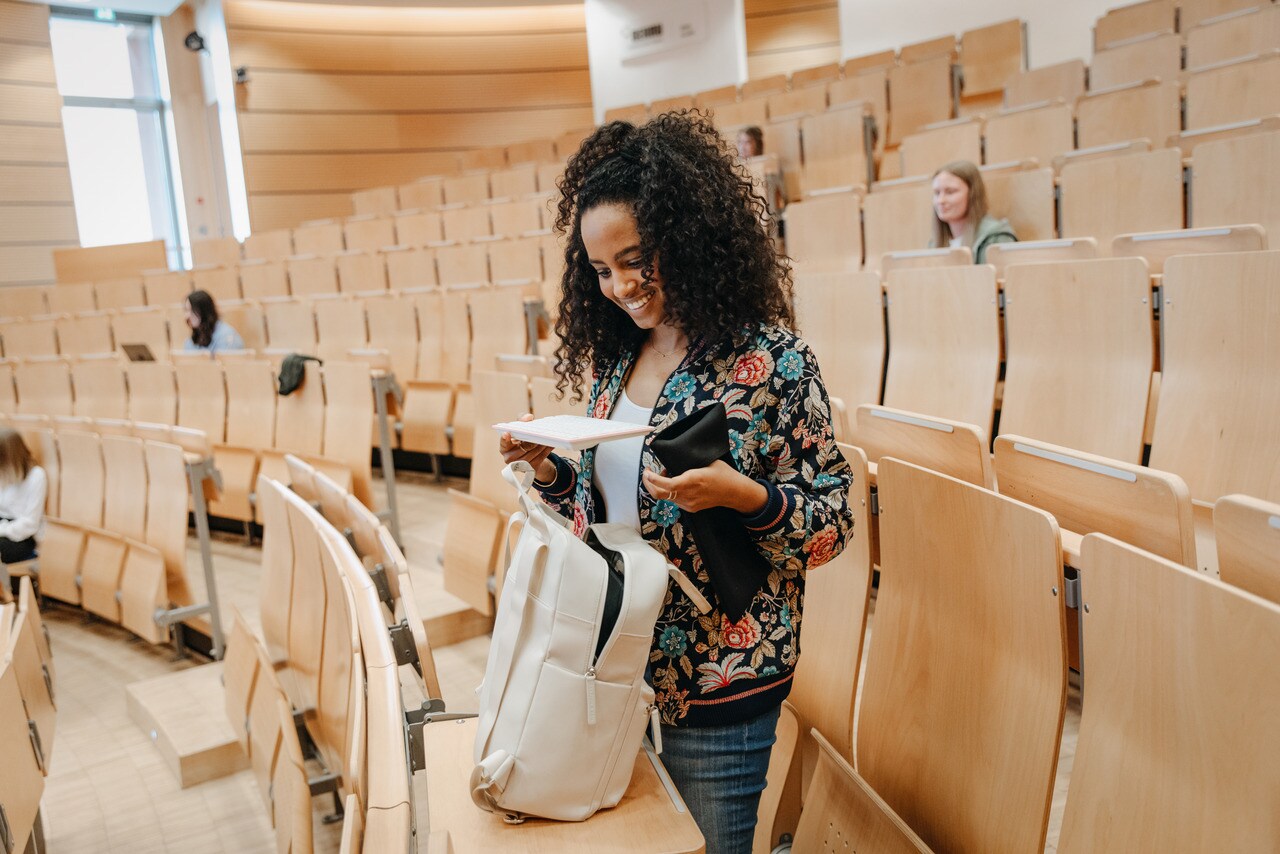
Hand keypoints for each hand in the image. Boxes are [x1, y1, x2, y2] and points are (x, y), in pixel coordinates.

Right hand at [499, 413, 555, 482]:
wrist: (529, 453)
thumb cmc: (521, 438)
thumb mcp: (520, 427)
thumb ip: (522, 420)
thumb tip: (528, 417)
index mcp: (504, 447)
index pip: (503, 443)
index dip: (505, 439)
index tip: (507, 433)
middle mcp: (509, 458)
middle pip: (523, 448)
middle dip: (532, 440)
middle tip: (540, 434)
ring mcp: (520, 465)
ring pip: (533, 454)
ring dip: (542, 445)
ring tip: (549, 438)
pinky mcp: (530, 469)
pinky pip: (540, 458)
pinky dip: (546, 450)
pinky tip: (551, 444)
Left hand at [643, 460, 768, 514]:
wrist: (734, 492)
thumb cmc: (722, 474)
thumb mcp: (706, 461)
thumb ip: (688, 462)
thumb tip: (671, 457)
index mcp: (693, 481)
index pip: (666, 484)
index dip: (652, 479)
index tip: (647, 471)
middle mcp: (688, 495)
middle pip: (659, 494)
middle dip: (648, 484)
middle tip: (647, 473)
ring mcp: (689, 504)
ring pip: (665, 497)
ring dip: (658, 486)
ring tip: (661, 475)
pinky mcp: (690, 508)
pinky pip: (673, 500)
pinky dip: (667, 491)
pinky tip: (672, 482)